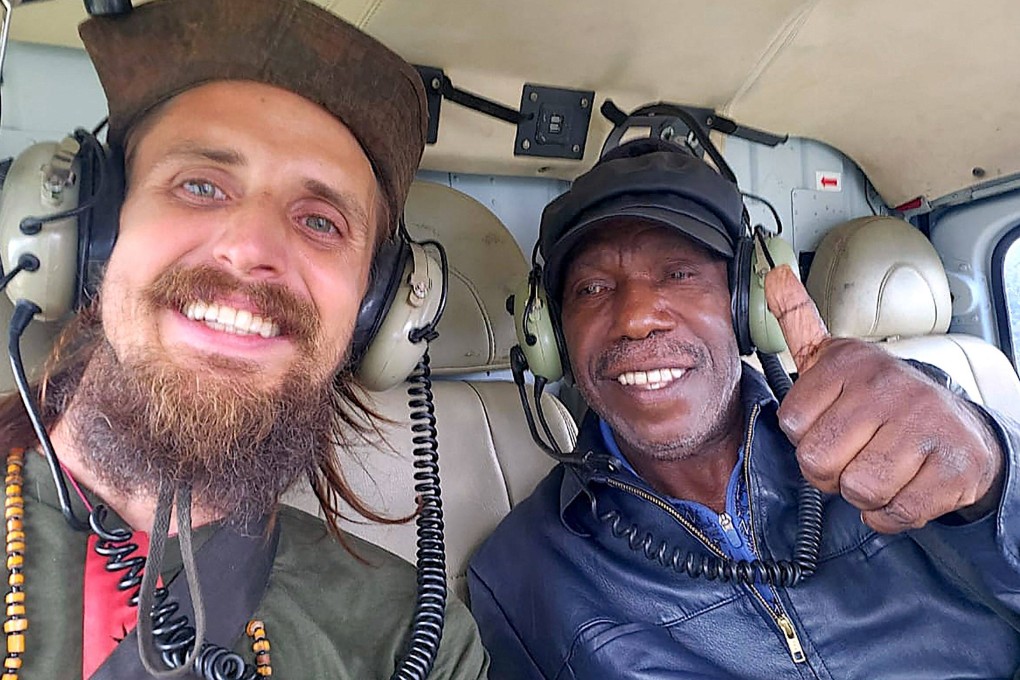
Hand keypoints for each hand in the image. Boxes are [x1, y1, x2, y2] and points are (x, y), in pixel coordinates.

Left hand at [763, 265, 1004, 532]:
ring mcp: (926, 426)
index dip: (807, 436)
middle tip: (854, 453)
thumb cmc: (881, 400)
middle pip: (818, 461)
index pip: (792, 424)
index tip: (832, 424)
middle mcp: (889, 387)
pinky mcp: (953, 468)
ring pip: (857, 489)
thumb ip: (798, 320)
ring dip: (862, 493)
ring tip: (880, 467)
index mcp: (850, 361)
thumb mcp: (834, 357)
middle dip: (829, 471)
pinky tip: (903, 488)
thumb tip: (774, 273)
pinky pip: (895, 512)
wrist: (960, 430)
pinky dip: (891, 514)